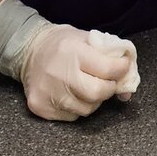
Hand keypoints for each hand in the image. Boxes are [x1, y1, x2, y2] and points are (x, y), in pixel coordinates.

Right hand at [20, 24, 136, 121]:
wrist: (29, 51)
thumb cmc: (63, 44)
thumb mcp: (87, 39)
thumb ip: (110, 57)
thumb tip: (127, 88)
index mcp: (73, 52)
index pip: (108, 69)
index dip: (121, 70)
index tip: (123, 67)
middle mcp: (60, 74)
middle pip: (97, 93)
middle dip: (109, 89)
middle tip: (108, 82)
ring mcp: (48, 93)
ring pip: (86, 109)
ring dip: (94, 100)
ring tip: (89, 86)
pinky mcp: (40, 107)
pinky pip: (71, 116)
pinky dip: (78, 107)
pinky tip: (73, 94)